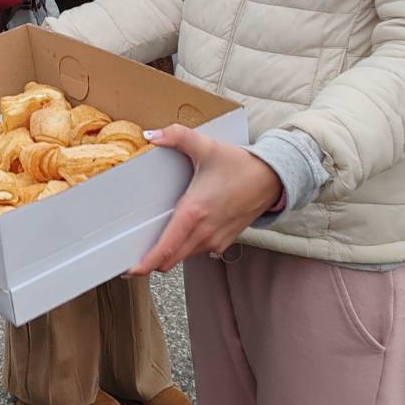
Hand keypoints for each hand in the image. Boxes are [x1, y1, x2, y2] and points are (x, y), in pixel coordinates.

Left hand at [127, 125, 282, 274]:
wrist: (273, 179)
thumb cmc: (240, 165)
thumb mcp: (207, 146)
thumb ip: (177, 136)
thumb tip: (152, 135)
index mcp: (194, 213)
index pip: (165, 248)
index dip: (146, 263)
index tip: (131, 269)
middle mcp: (204, 232)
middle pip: (170, 259)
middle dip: (151, 262)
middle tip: (133, 258)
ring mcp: (215, 240)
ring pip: (183, 256)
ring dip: (168, 254)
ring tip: (154, 243)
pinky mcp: (224, 242)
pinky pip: (198, 252)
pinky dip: (185, 249)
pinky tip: (180, 234)